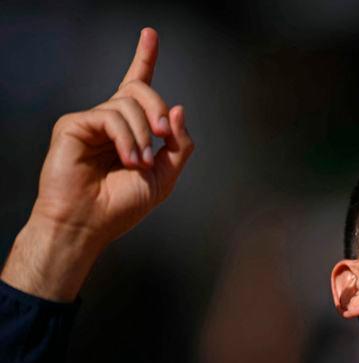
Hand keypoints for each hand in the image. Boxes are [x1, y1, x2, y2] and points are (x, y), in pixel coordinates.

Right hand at [1, 28, 192, 300]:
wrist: (89, 224)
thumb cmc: (122, 206)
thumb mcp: (164, 177)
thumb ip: (178, 145)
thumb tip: (177, 109)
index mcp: (131, 129)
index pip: (137, 86)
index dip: (144, 58)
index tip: (150, 35)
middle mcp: (110, 120)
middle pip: (140, 90)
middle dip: (158, 109)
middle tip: (162, 134)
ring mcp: (91, 121)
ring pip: (128, 104)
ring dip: (142, 135)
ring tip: (137, 163)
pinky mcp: (74, 125)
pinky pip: (110, 116)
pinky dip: (126, 138)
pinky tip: (127, 159)